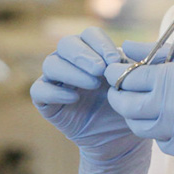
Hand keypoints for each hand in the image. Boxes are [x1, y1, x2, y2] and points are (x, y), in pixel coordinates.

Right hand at [30, 27, 150, 173]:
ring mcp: (57, 81)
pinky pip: (39, 90)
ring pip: (51, 64)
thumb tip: (127, 46)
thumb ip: (134, 64)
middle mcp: (71, 62)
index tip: (115, 61)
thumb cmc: (127, 106)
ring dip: (71, 71)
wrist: (119, 138)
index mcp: (93, 52)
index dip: (100, 44)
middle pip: (66, 44)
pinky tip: (74, 99)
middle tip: (100, 70)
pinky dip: (54, 91)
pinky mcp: (47, 101)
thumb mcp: (135, 84)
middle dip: (83, 55)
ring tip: (93, 85)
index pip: (89, 34)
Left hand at [105, 43, 173, 160]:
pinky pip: (164, 143)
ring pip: (142, 128)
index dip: (116, 75)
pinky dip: (164, 132)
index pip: (127, 79)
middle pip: (126, 107)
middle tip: (122, 91)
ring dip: (140, 116)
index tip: (115, 72)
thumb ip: (156, 54)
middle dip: (119, 97)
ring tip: (152, 105)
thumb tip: (126, 48)